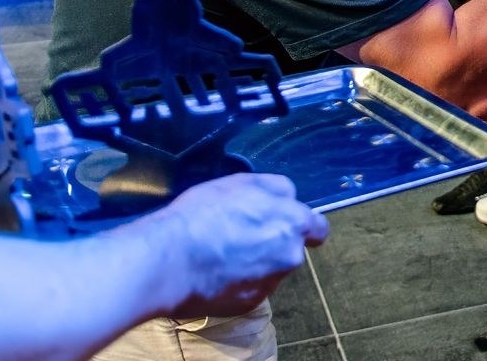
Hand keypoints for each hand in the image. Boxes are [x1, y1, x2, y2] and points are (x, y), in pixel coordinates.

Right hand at [148, 173, 328, 318]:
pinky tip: (216, 273)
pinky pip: (252, 289)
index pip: (318, 228)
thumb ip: (275, 189)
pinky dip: (240, 283)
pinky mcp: (250, 303)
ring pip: (271, 269)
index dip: (302, 226)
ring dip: (256, 263)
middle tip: (241, 237)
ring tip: (221, 255)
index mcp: (294, 222)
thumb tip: (289, 197)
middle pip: (291, 248)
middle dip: (273, 244)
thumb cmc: (203, 213)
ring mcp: (271, 282)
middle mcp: (290, 255)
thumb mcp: (243, 182)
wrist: (169, 258)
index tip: (287, 226)